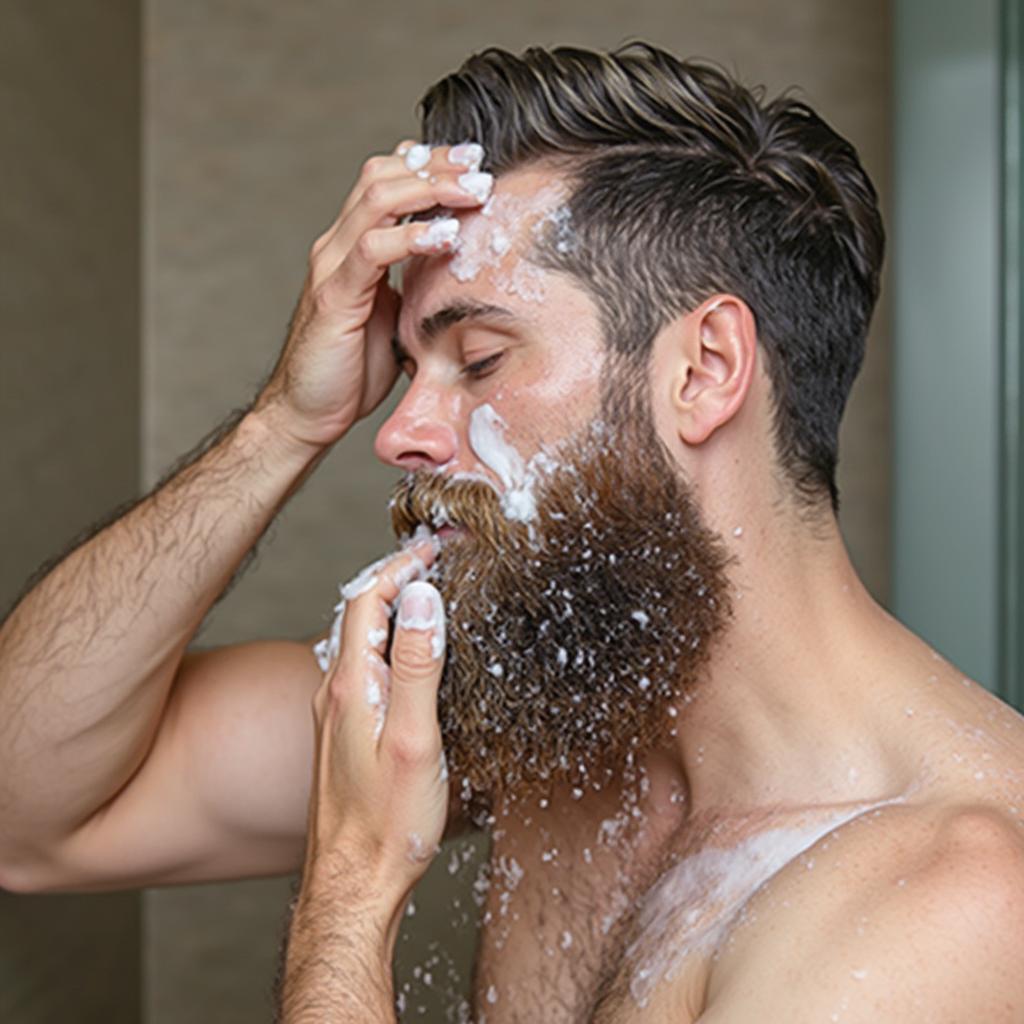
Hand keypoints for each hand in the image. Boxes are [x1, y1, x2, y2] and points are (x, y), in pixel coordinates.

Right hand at [257, 141, 490, 451]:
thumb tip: (459, 270)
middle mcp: (337, 246)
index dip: (429, 162)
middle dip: (437, 165)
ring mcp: (332, 267)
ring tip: (475, 191)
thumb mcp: (393, 315)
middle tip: (481, 166)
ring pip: (379, 199)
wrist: (308, 413)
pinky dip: (412, 237)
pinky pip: (373, 250)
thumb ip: (412, 283)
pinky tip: (446, 236)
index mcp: (352, 246)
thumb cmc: (352, 370)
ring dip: (432, 189)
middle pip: (384, 175)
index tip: (474, 162)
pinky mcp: (334, 297)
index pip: (387, 180)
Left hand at [304, 539, 449, 943]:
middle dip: (396, 576)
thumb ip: (415, 665)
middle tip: (435, 558)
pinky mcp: (344, 734)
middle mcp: (334, 692)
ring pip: (358, 638)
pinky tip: (407, 651)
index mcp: (350, 686)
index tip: (435, 546)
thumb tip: (423, 598)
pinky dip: (386, 639)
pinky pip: (361, 665)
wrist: (352, 884)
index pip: (368, 599)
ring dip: (391, 606)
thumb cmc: (386, 822)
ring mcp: (336, 713)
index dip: (400, 565)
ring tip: (427, 591)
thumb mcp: (414, 739)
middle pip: (358, 612)